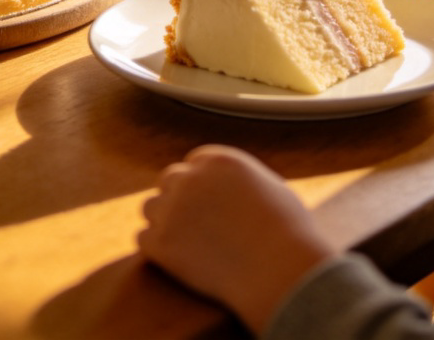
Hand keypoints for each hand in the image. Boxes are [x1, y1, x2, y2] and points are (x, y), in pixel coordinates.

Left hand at [137, 145, 335, 332]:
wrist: (281, 271)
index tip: (207, 206)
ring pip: (151, 208)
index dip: (199, 185)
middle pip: (169, 181)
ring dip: (163, 222)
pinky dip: (157, 250)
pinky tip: (175, 261)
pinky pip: (144, 239)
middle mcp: (190, 178)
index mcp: (217, 160)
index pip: (193, 164)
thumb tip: (233, 185)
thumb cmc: (289, 235)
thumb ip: (242, 180)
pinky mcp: (160, 242)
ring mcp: (172, 208)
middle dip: (178, 199)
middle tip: (192, 225)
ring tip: (185, 244)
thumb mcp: (271, 189)